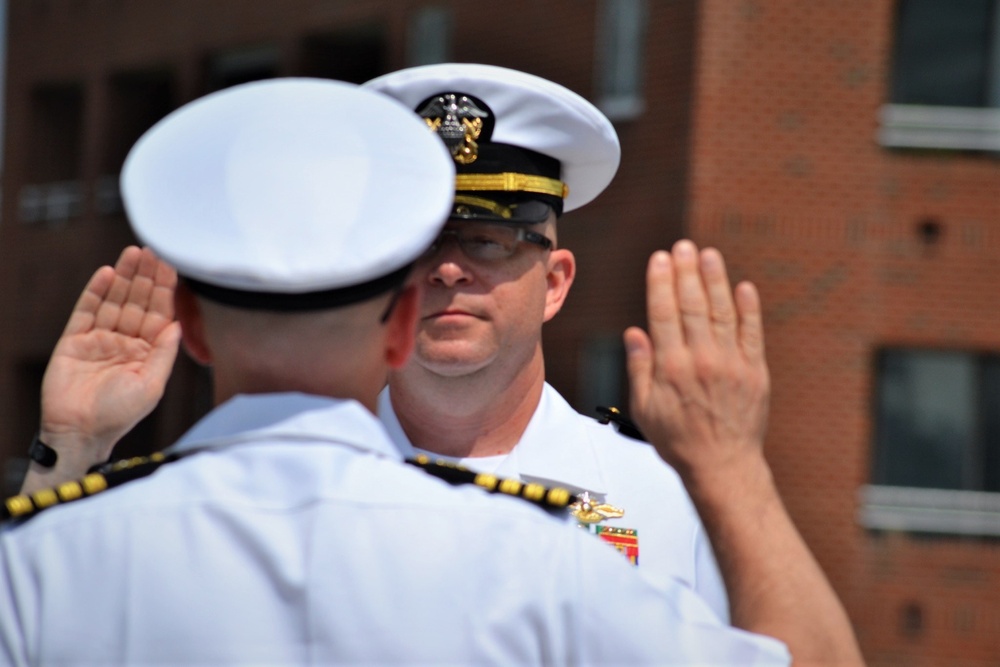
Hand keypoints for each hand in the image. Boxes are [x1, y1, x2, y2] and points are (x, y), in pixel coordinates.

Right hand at [38, 246, 180, 468]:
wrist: (80, 432)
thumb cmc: (120, 415)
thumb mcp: (152, 385)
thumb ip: (165, 353)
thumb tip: (177, 324)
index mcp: (147, 351)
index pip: (158, 313)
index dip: (164, 290)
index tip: (171, 265)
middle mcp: (125, 341)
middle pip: (137, 301)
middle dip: (145, 276)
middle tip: (152, 249)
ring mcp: (100, 339)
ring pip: (114, 301)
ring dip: (123, 277)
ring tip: (132, 252)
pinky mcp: (75, 340)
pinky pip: (87, 311)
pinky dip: (96, 292)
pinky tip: (107, 274)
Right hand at [623, 240, 768, 483]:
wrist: (722, 466)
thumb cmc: (677, 440)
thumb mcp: (644, 408)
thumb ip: (639, 368)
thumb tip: (634, 332)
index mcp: (671, 367)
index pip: (664, 313)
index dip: (661, 282)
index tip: (660, 258)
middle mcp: (702, 359)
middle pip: (692, 305)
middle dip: (686, 272)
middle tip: (683, 245)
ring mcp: (731, 363)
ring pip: (722, 312)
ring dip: (715, 280)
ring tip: (709, 254)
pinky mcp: (755, 371)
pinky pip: (752, 333)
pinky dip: (749, 309)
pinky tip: (743, 286)